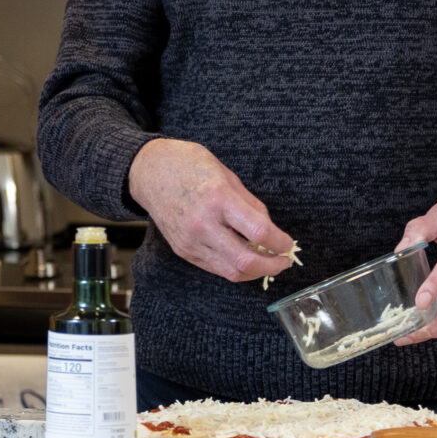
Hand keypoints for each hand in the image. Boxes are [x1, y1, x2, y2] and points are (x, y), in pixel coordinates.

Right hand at [126, 138, 296, 283]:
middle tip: (284, 261)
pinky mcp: (184, 251)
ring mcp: (191, 241)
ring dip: (255, 271)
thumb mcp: (226, 174)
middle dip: (273, 266)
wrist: (148, 173)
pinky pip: (216, 268)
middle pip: (246, 261)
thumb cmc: (188, 166)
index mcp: (219, 198)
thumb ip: (250, 204)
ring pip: (232, 271)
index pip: (259, 232)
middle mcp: (203, 224)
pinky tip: (244, 258)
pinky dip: (235, 267)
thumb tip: (269, 229)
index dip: (280, 243)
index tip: (288, 243)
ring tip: (267, 262)